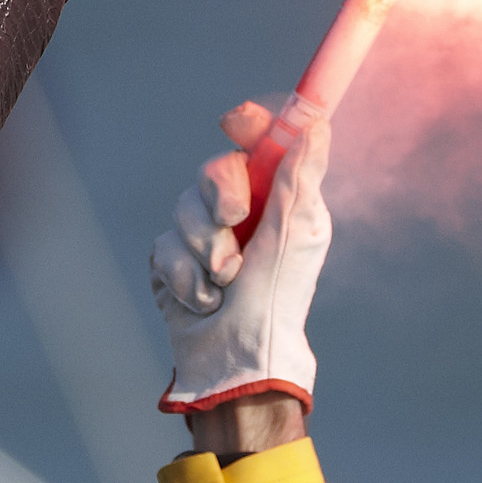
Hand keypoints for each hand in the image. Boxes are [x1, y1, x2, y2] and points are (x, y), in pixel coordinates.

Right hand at [150, 100, 330, 416]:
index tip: (236, 123)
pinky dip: (186, 276)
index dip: (248, 126)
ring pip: (184, 207)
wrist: (236, 360)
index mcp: (279, 204)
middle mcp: (242, 216)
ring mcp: (204, 238)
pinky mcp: (173, 263)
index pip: (258, 146)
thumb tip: (316, 124)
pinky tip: (204, 301)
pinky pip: (165, 246)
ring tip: (224, 283)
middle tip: (232, 221)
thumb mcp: (296, 234)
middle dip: (220, 197)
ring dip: (205, 248)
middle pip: (213, 170)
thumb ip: (300, 177)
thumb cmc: (277, 302)